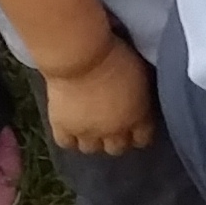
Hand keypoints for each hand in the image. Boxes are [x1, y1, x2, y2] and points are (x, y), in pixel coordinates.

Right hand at [37, 34, 158, 156]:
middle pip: (116, 148)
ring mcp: (87, 132)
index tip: (135, 127)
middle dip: (115, 139)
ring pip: (91, 148)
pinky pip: (66, 143)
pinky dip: (69, 137)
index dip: (138, 134)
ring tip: (88, 127)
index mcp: (137, 117)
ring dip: (92, 139)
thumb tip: (139, 101)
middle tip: (110, 127)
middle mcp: (114, 131)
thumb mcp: (141, 74)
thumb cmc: (116, 56)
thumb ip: (141, 95)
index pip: (142, 139)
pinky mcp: (63, 127)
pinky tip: (70, 127)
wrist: (81, 57)